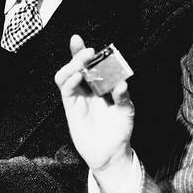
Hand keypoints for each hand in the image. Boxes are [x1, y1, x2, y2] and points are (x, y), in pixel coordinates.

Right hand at [54, 35, 135, 192]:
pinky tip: (78, 76)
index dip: (81, 51)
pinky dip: (70, 80)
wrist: (111, 153)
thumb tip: (122, 84)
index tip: (77, 39)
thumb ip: (123, 97)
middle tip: (87, 50)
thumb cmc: (119, 130)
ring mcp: (77, 98)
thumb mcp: (126, 112)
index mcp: (99, 85)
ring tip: (82, 62)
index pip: (88, 64)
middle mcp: (86, 89)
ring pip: (66, 75)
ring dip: (72, 66)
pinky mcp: (71, 108)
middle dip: (77, 54)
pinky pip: (66, 90)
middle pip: (75, 66)